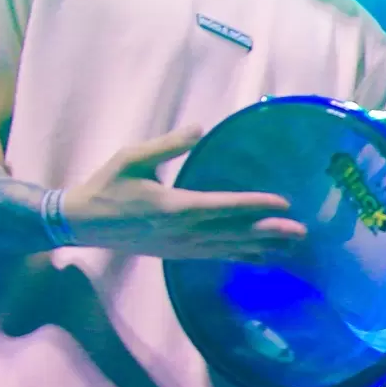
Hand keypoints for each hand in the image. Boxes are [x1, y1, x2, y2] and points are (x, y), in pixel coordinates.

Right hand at [60, 129, 306, 259]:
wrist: (83, 223)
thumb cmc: (107, 186)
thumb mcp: (131, 157)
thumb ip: (167, 145)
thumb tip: (199, 128)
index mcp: (175, 206)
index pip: (225, 206)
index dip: (256, 205)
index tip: (283, 202)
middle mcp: (184, 231)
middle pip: (235, 232)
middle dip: (270, 232)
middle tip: (302, 231)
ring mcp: (182, 246)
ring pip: (229, 248)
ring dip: (262, 247)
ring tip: (291, 247)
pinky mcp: (178, 254)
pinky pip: (216, 256)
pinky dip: (240, 257)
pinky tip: (261, 258)